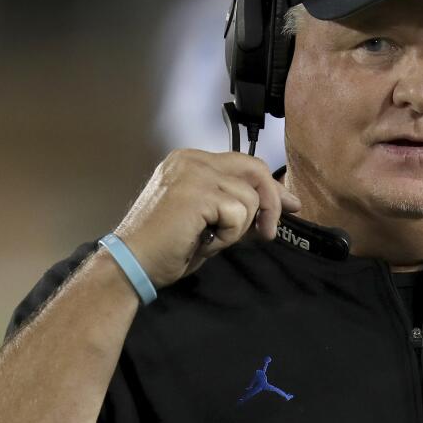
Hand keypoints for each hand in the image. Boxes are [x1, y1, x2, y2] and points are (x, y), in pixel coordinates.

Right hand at [112, 149, 300, 287]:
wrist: (131, 263)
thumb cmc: (165, 248)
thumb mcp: (206, 218)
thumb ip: (233, 203)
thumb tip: (277, 205)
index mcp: (190, 161)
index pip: (244, 164)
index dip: (270, 187)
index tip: (291, 204)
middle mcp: (191, 159)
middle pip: (254, 169)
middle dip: (270, 202)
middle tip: (267, 231)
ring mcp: (194, 172)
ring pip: (249, 196)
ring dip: (237, 228)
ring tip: (210, 239)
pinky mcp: (197, 192)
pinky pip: (238, 212)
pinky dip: (228, 235)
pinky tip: (204, 242)